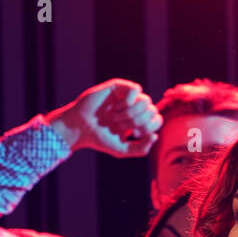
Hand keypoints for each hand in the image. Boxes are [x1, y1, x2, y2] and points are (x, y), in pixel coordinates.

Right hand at [45, 79, 162, 157]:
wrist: (80, 127)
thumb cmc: (99, 138)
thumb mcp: (122, 149)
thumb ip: (141, 149)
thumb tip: (155, 136)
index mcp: (137, 120)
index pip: (157, 119)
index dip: (150, 127)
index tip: (135, 133)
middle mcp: (133, 107)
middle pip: (152, 110)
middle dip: (138, 121)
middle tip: (121, 125)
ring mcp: (126, 96)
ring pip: (146, 100)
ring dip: (131, 113)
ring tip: (115, 117)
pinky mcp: (117, 87)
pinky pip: (136, 88)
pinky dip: (129, 100)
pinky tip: (116, 107)